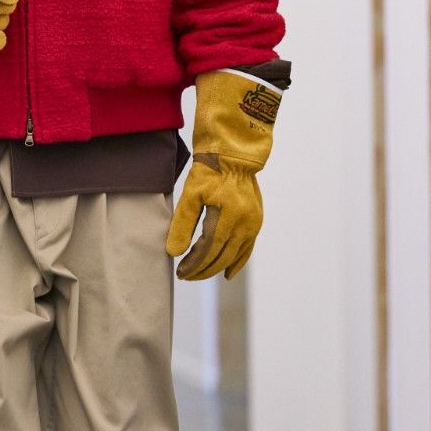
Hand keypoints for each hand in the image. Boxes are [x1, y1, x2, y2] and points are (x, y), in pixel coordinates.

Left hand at [165, 69, 280, 280]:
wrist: (233, 154)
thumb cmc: (208, 171)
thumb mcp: (190, 194)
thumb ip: (182, 224)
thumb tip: (173, 252)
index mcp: (226, 215)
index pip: (208, 250)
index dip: (193, 264)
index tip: (180, 272)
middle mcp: (244, 222)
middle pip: (221, 256)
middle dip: (202, 270)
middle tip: (185, 276)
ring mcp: (253, 223)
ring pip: (234, 255)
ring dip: (216, 268)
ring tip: (200, 275)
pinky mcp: (257, 221)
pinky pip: (248, 248)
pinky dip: (238, 262)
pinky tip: (228, 273)